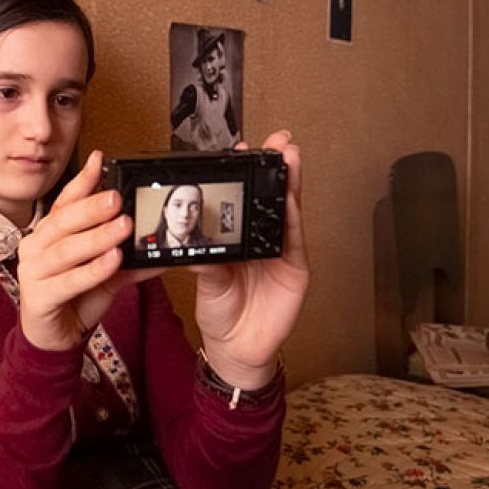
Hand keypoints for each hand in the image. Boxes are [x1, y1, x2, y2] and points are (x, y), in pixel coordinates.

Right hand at [16, 150, 165, 350]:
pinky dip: (91, 270)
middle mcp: (35, 247)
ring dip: (97, 237)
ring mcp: (32, 272)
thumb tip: (160, 247)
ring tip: (123, 227)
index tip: (101, 160)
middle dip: (92, 208)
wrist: (54, 339)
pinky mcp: (37, 298)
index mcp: (48, 234)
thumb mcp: (105, 273)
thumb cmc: (74, 299)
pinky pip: (68, 281)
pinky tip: (113, 260)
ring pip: (66, 250)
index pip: (65, 202)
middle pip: (64, 222)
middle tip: (117, 197)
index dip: (83, 181)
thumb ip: (128, 257)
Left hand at [189, 131, 308, 388]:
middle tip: (278, 140)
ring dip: (291, 184)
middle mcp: (263, 240)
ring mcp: (282, 253)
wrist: (235, 348)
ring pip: (289, 212)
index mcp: (238, 238)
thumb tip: (193, 242)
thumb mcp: (207, 282)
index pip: (243, 199)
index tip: (242, 148)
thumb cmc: (220, 311)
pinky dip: (293, 219)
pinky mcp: (296, 270)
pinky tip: (291, 199)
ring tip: (290, 157)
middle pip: (272, 197)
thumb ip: (206, 262)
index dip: (245, 173)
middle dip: (277, 167)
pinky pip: (294, 240)